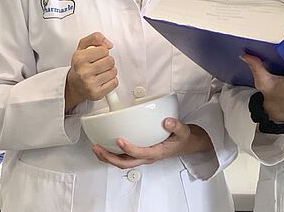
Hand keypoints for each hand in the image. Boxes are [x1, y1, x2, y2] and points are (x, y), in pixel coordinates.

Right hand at [65, 32, 116, 110]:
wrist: (74, 85)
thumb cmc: (80, 65)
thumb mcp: (82, 47)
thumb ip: (95, 38)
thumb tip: (109, 44)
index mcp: (79, 58)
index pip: (104, 50)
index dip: (103, 51)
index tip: (97, 55)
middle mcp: (83, 72)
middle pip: (110, 61)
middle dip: (107, 61)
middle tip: (100, 64)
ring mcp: (89, 84)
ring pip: (113, 72)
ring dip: (110, 71)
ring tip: (101, 72)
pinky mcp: (96, 94)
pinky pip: (114, 83)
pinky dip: (111, 81)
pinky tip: (103, 80)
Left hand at [91, 119, 211, 168]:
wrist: (187, 144)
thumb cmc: (183, 139)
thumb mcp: (184, 131)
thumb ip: (176, 126)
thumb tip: (167, 121)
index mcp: (156, 153)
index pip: (140, 153)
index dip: (129, 148)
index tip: (119, 140)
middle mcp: (147, 157)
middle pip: (125, 163)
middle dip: (109, 157)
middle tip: (98, 148)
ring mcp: (142, 156)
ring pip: (122, 162)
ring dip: (107, 157)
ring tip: (96, 148)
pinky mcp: (139, 153)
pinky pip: (123, 157)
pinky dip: (112, 153)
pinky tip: (105, 146)